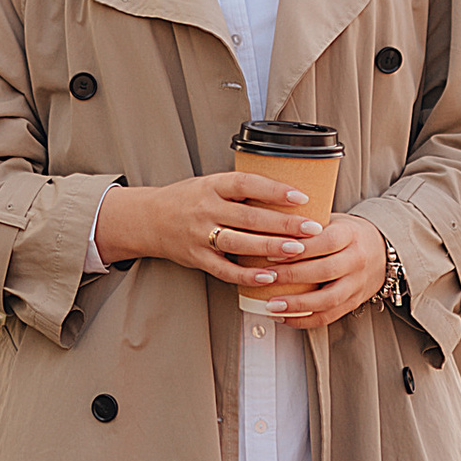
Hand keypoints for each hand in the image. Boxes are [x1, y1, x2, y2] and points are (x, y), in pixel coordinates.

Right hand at [92, 175, 388, 326]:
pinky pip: (226, 269)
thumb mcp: (210, 184)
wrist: (148, 219)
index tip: (301, 196)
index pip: (246, 184)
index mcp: (211, 186)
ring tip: (298, 251)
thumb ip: (240, 189)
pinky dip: (248, 274)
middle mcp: (205, 209)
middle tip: (312, 228)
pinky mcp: (197, 258)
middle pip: (249, 217)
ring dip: (271, 248)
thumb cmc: (188, 200)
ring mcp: (200, 235)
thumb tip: (285, 192)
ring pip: (240, 243)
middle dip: (284, 223)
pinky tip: (270, 276)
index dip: (274, 190)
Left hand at [260, 210, 390, 330]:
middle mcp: (357, 260)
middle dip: (292, 277)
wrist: (382, 249)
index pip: (326, 241)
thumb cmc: (347, 233)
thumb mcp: (333, 220)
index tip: (272, 253)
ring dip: (297, 305)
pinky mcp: (354, 302)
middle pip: (324, 271)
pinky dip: (304, 321)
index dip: (299, 249)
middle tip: (266, 278)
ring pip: (328, 299)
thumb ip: (307, 224)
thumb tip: (268, 227)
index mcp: (350, 235)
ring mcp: (357, 284)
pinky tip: (284, 317)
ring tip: (271, 305)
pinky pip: (329, 316)